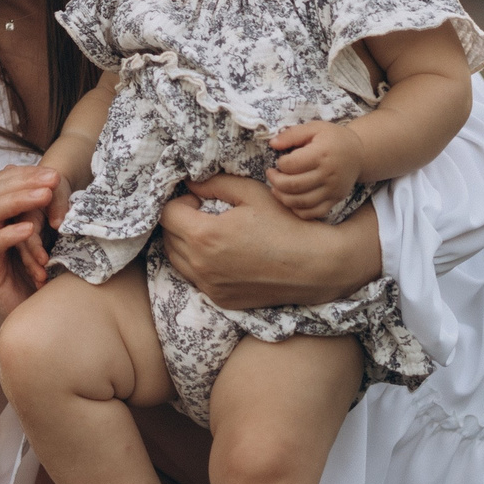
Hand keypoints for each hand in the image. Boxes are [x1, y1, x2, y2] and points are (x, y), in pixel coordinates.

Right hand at [0, 165, 65, 317]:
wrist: (25, 319)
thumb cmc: (36, 276)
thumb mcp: (45, 239)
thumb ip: (47, 215)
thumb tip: (68, 189)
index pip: (3, 182)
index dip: (27, 173)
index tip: (54, 173)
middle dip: (26, 182)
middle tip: (53, 179)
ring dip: (18, 201)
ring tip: (44, 196)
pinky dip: (9, 235)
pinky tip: (29, 228)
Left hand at [160, 174, 382, 309]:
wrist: (316, 266)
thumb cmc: (286, 224)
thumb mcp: (251, 193)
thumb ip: (215, 184)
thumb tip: (190, 183)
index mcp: (205, 236)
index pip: (167, 214)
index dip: (181, 202)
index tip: (201, 200)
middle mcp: (201, 265)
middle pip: (168, 237)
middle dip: (180, 221)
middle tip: (205, 213)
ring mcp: (210, 286)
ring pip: (177, 260)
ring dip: (185, 244)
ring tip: (212, 233)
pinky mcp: (220, 300)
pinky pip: (195, 279)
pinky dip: (199, 265)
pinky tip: (223, 255)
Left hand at [268, 119, 361, 220]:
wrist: (359, 153)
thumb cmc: (333, 138)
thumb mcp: (314, 128)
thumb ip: (292, 134)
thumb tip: (273, 144)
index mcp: (321, 154)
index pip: (291, 165)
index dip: (279, 164)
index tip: (279, 161)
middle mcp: (328, 174)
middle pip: (293, 185)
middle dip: (275, 181)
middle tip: (271, 175)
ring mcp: (333, 190)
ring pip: (301, 202)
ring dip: (282, 197)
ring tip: (277, 188)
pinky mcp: (335, 200)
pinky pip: (313, 213)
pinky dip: (298, 210)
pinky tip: (291, 199)